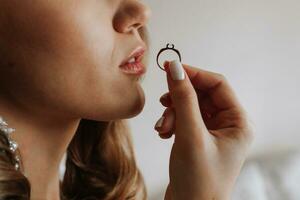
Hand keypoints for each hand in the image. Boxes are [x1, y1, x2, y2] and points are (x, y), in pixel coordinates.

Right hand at [154, 60, 253, 199]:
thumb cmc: (199, 180)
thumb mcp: (190, 134)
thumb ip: (183, 99)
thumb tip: (175, 68)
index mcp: (238, 122)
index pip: (217, 84)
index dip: (194, 74)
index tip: (171, 69)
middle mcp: (228, 124)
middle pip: (202, 95)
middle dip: (180, 100)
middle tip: (164, 105)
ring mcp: (213, 132)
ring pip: (190, 106)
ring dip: (173, 113)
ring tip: (163, 128)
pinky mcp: (199, 138)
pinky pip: (185, 119)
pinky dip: (172, 122)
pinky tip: (164, 133)